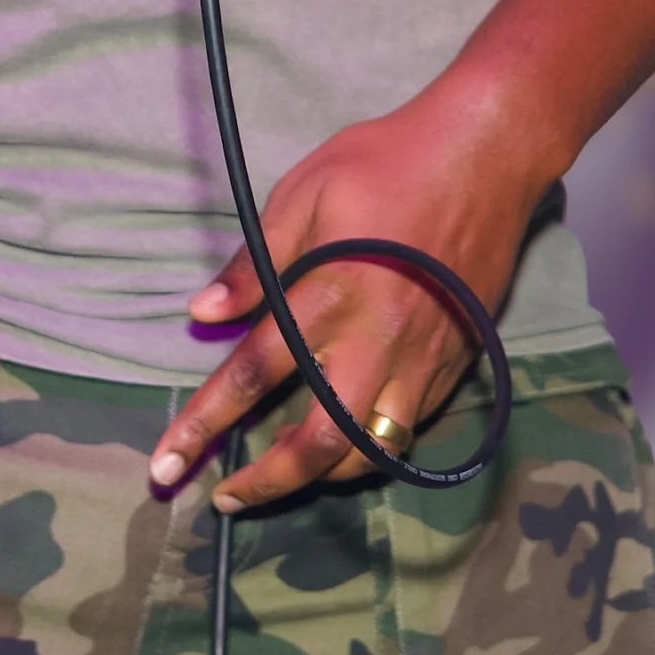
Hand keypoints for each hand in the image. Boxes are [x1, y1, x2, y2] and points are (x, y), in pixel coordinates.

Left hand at [149, 76, 553, 511]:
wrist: (486, 156)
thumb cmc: (384, 163)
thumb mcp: (303, 193)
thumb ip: (253, 262)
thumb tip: (202, 314)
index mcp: (329, 293)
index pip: (252, 374)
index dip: (204, 424)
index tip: (167, 465)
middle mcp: (377, 340)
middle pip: (316, 440)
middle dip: (265, 482)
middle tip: (223, 498)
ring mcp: (423, 359)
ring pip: (370, 450)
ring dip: (320, 476)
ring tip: (280, 477)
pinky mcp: (456, 364)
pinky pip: (411, 430)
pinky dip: (371, 449)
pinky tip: (344, 446)